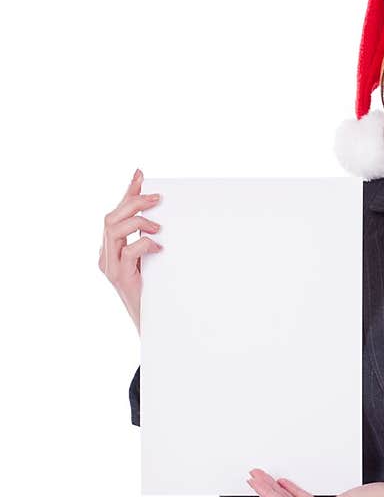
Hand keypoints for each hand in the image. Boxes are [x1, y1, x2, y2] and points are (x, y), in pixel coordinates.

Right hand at [99, 168, 162, 332]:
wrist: (151, 322)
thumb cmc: (153, 290)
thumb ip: (150, 238)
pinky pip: (127, 252)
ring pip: (113, 230)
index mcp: (111, 247)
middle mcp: (105, 254)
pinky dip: (143, 244)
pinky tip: (158, 247)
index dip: (127, 192)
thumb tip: (164, 216)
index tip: (140, 174)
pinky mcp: (119, 278)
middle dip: (133, 202)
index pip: (116, 213)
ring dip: (138, 222)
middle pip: (111, 217)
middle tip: (157, 198)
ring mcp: (109, 266)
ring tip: (158, 226)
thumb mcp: (150, 259)